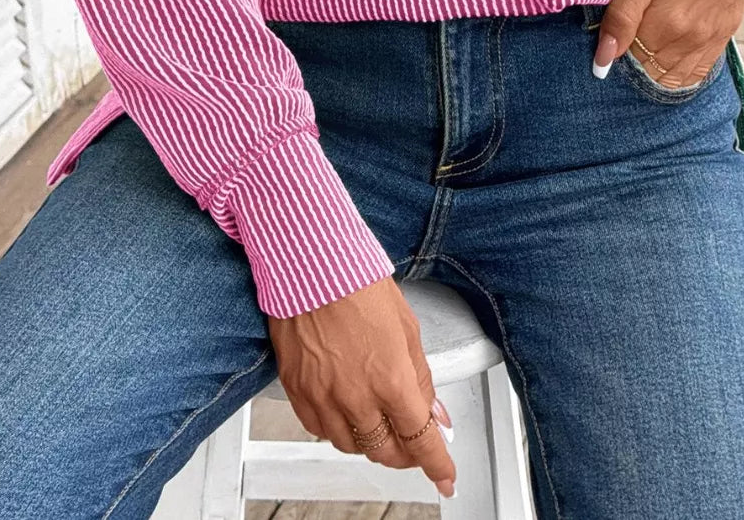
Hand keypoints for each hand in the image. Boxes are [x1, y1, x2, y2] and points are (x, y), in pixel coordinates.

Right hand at [268, 276, 455, 499]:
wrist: (311, 266)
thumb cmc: (357, 284)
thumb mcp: (407, 328)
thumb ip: (421, 377)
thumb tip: (433, 411)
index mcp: (391, 379)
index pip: (420, 440)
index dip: (437, 465)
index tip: (445, 476)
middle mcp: (356, 396)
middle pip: (385, 451)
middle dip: (405, 453)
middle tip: (413, 442)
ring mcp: (323, 397)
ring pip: (352, 446)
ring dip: (371, 442)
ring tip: (379, 422)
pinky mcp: (298, 392)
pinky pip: (319, 430)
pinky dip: (337, 429)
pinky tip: (347, 412)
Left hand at [593, 0, 743, 86]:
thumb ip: (622, 15)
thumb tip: (603, 61)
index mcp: (667, 24)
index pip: (630, 58)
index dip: (619, 45)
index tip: (618, 24)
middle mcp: (691, 40)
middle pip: (651, 69)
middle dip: (636, 56)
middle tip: (633, 27)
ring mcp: (711, 40)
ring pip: (674, 76)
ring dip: (657, 65)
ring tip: (650, 36)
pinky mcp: (725, 34)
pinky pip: (699, 71)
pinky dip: (681, 68)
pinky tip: (671, 50)